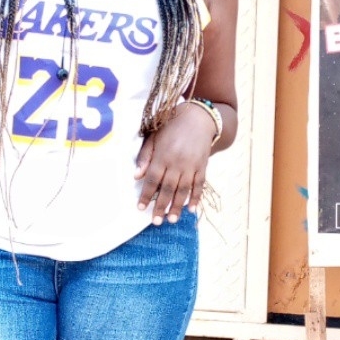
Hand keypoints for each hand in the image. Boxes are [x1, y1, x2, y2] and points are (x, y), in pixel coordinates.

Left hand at [135, 102, 214, 223]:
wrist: (199, 117)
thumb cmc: (172, 126)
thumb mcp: (154, 136)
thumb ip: (145, 156)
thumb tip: (136, 175)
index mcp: (163, 155)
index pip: (152, 179)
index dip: (146, 194)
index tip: (140, 208)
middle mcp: (177, 162)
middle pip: (167, 188)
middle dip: (161, 206)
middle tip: (156, 222)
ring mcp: (191, 165)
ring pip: (183, 190)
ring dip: (177, 206)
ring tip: (171, 220)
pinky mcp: (202, 166)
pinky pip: (199, 185)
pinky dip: (195, 197)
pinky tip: (191, 209)